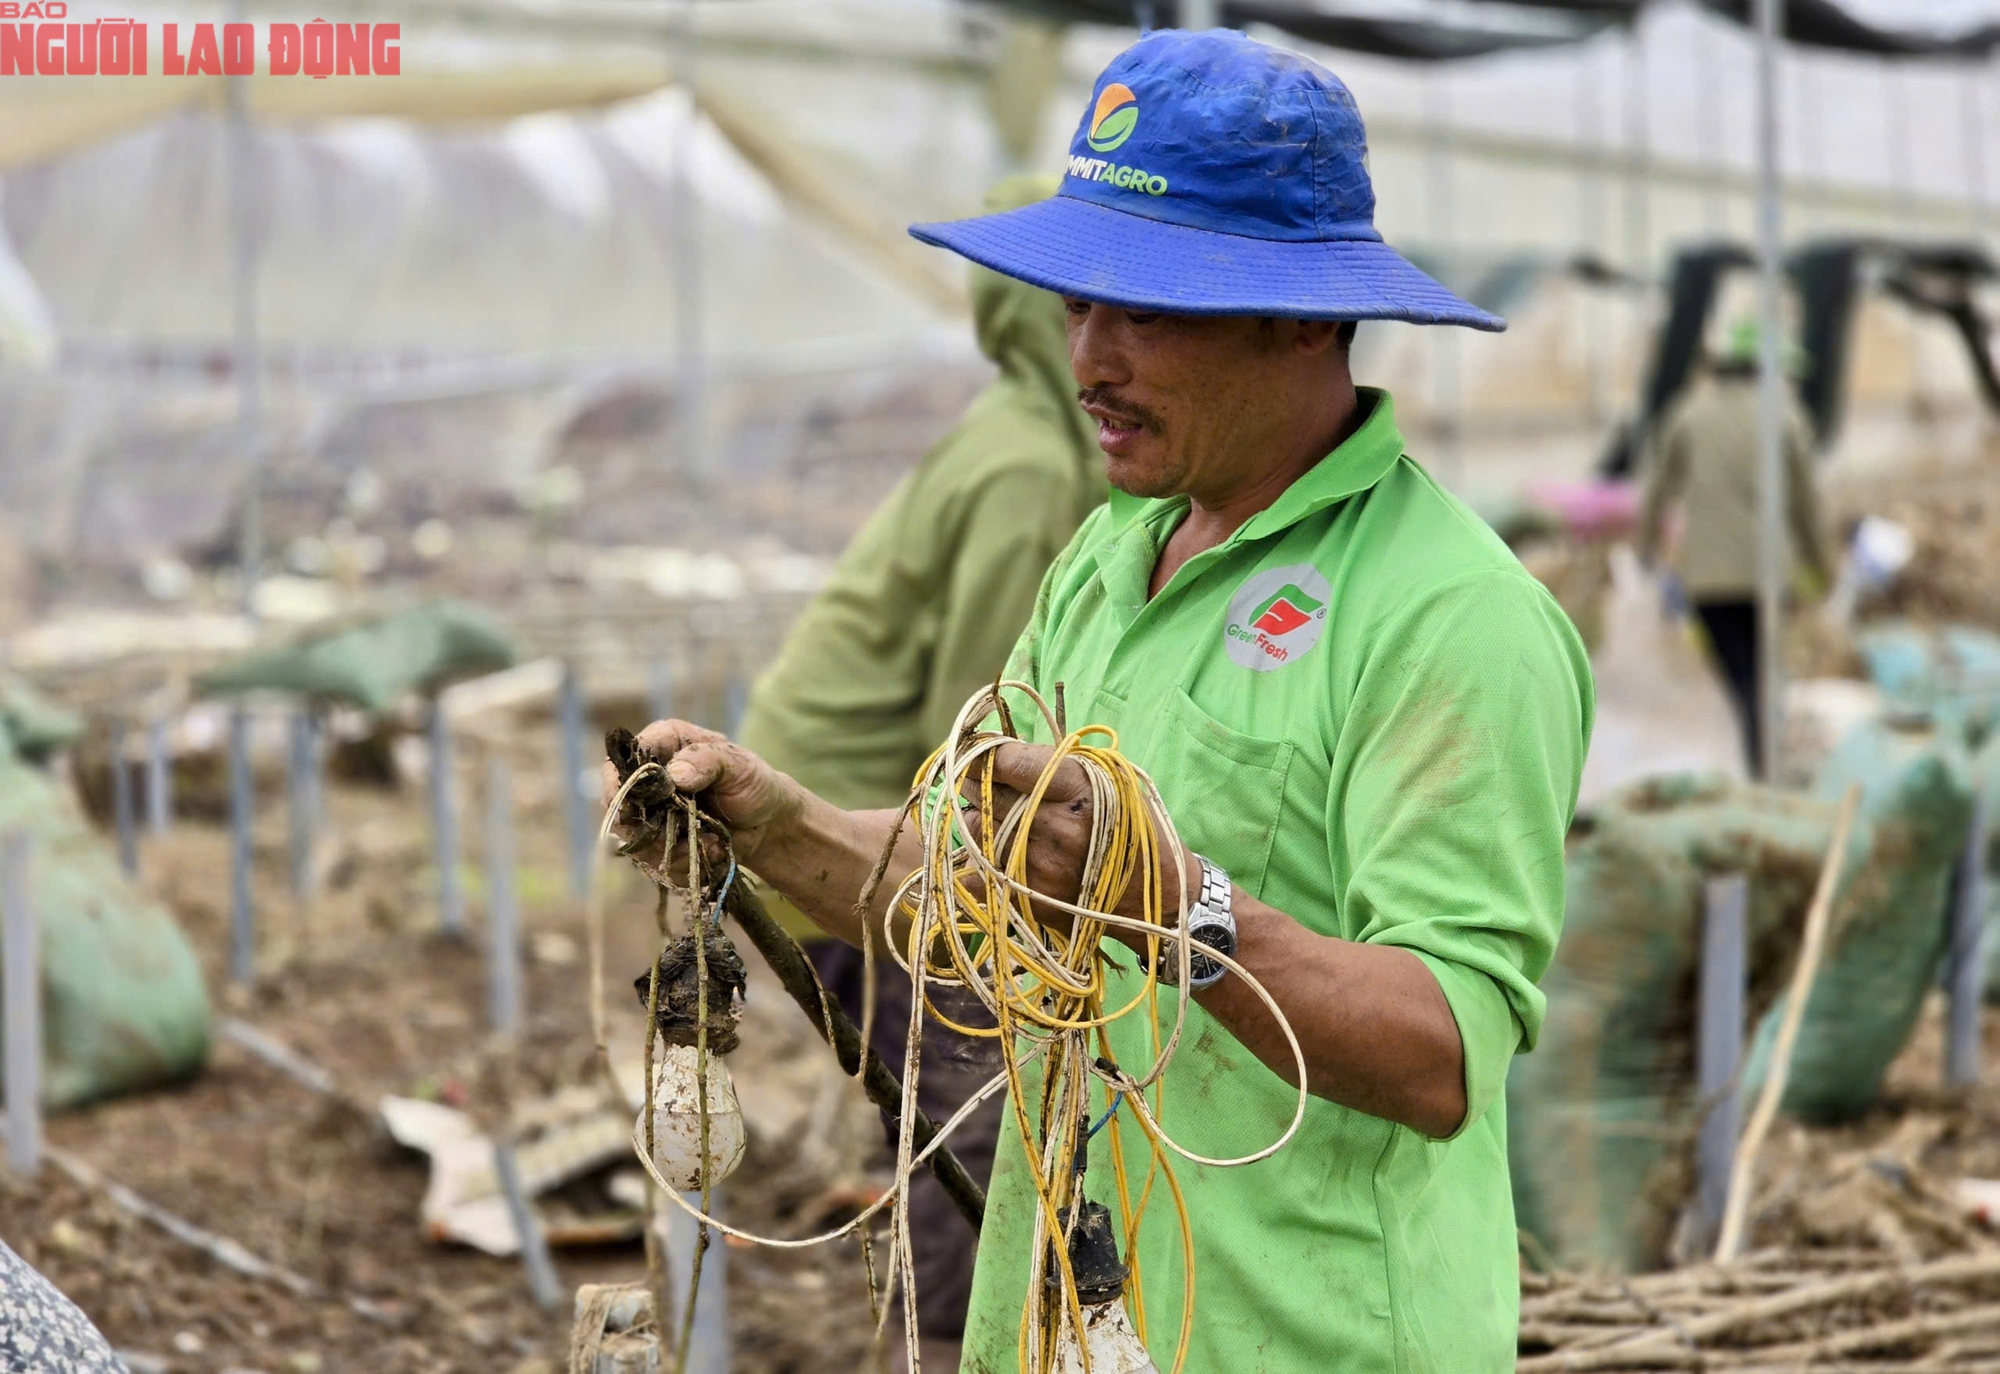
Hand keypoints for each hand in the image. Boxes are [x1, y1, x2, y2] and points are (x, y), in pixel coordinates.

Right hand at [599, 719, 801, 872]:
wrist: (768, 824)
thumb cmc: (754, 783)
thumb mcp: (740, 766)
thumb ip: (708, 761)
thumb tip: (675, 774)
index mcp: (664, 743)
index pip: (624, 759)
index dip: (623, 783)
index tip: (638, 806)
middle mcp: (649, 777)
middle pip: (621, 805)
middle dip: (651, 827)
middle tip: (687, 835)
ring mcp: (651, 813)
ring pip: (636, 839)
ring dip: (672, 850)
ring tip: (709, 843)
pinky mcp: (659, 843)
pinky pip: (654, 862)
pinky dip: (683, 864)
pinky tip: (710, 852)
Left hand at [958, 742, 1196, 945]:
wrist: (1155, 898)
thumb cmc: (1131, 829)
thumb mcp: (1109, 780)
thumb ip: (1057, 764)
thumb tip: (1002, 754)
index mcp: (1080, 788)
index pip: (1009, 761)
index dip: (988, 754)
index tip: (982, 753)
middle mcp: (1055, 825)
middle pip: (986, 792)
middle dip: (979, 782)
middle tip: (984, 781)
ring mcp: (1038, 865)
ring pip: (976, 829)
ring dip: (981, 819)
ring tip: (999, 819)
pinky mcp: (1027, 898)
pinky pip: (975, 872)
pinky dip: (978, 859)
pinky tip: (995, 852)